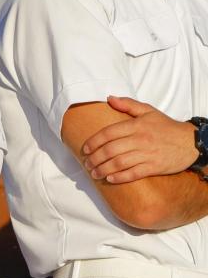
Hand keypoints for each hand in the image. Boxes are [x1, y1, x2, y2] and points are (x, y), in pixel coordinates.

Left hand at [82, 96, 198, 183]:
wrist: (191, 142)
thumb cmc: (166, 126)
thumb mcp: (148, 111)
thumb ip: (128, 104)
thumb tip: (109, 98)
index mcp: (136, 126)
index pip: (108, 133)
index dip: (94, 142)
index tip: (85, 149)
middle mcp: (140, 140)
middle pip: (111, 150)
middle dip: (95, 158)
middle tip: (87, 163)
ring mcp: (147, 154)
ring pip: (120, 163)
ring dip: (104, 169)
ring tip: (94, 173)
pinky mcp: (155, 167)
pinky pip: (134, 173)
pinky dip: (121, 177)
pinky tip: (110, 179)